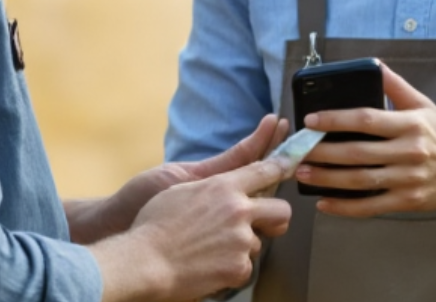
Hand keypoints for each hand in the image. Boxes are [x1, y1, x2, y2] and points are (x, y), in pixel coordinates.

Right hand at [125, 159, 291, 300]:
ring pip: (258, 243)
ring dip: (241, 248)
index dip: (280, 167)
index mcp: (224, 186)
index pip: (263, 171)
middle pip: (281, 210)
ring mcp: (241, 240)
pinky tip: (208, 267)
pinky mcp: (239, 268)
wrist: (145, 260)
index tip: (290, 165)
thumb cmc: (155, 223)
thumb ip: (212, 188)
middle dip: (275, 218)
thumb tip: (222, 190)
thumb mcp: (183, 189)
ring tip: (211, 251)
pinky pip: (245, 267)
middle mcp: (239, 210)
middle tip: (261, 225)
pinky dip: (230, 270)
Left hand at [296, 64, 435, 217]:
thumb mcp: (424, 104)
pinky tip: (324, 203)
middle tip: (298, 149)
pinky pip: (371, 207)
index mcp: (411, 124)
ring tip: (302, 173)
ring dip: (328, 178)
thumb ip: (396, 86)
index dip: (337, 119)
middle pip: (359, 152)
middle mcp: (410, 153)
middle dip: (324, 152)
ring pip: (361, 181)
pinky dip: (346, 207)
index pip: (367, 120)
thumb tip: (373, 64)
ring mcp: (408, 181)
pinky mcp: (407, 203)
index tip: (311, 120)